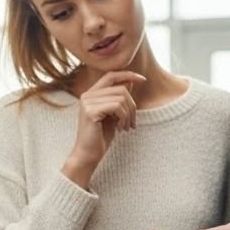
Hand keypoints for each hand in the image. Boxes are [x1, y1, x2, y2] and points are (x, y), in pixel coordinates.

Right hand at [63, 71, 146, 187]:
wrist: (88, 155)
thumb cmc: (100, 136)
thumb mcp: (114, 114)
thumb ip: (119, 97)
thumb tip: (130, 80)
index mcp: (91, 94)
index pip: (111, 75)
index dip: (128, 74)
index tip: (143, 80)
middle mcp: (87, 95)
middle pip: (120, 88)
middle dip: (132, 105)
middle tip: (132, 123)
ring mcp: (87, 102)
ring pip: (121, 98)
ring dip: (129, 114)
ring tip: (126, 127)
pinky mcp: (90, 111)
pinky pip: (117, 107)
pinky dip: (123, 118)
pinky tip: (120, 129)